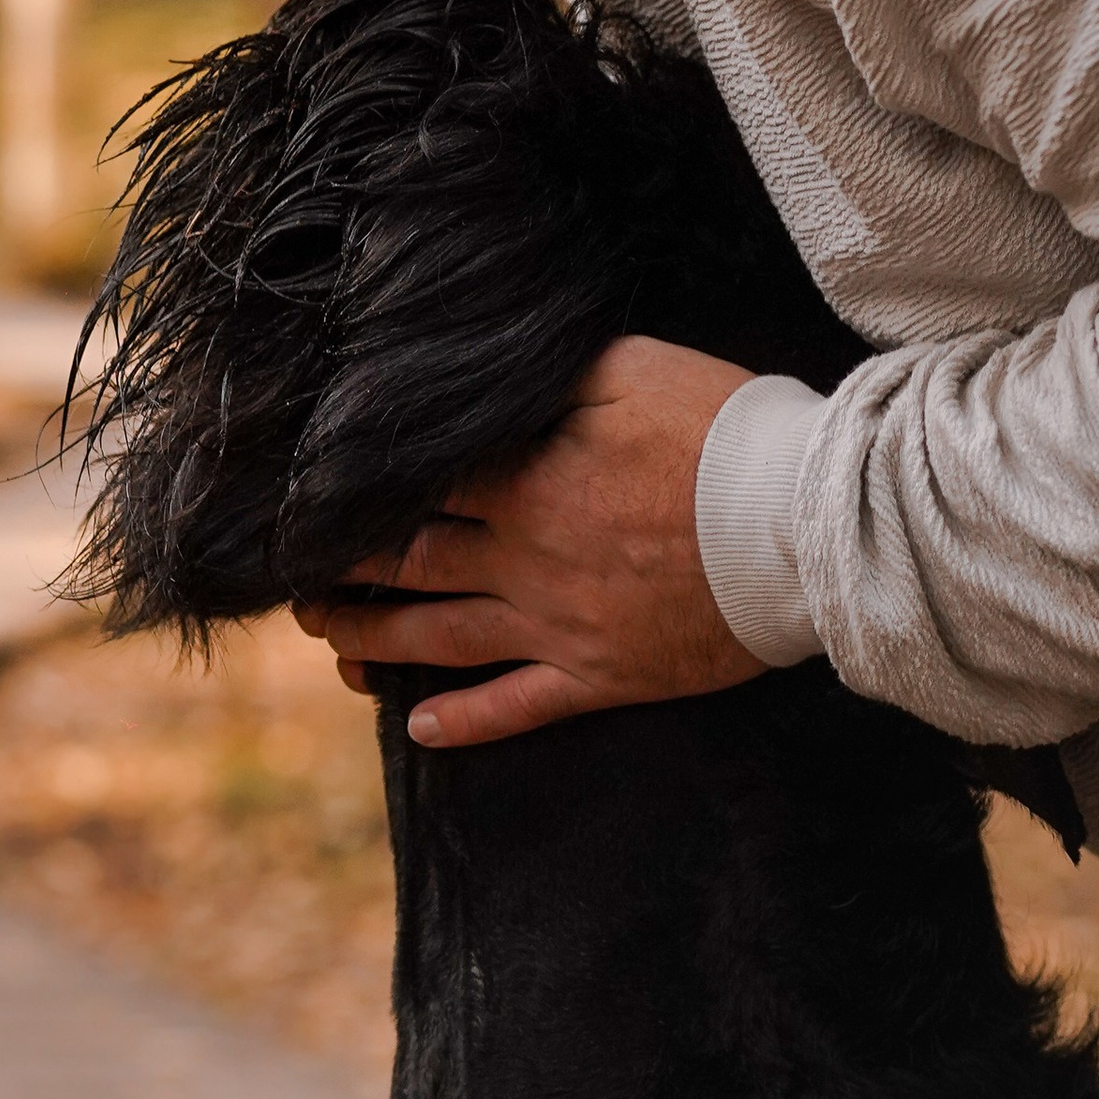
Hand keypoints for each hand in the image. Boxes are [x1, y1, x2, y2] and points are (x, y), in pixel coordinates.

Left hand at [295, 335, 769, 747]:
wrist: (805, 526)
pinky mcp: (606, 675)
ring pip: (443, 637)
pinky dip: (466, 722)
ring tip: (327, 636)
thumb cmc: (724, 433)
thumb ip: (550, 372)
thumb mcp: (633, 367)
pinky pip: (520, 706)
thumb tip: (484, 372)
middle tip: (293, 572)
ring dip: (374, 639)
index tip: (308, 488)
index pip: (418, 483)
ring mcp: (562, 625)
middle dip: (343, 566)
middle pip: (411, 562)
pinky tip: (419, 730)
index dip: (357, 484)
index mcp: (528, 482)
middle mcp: (528, 559)